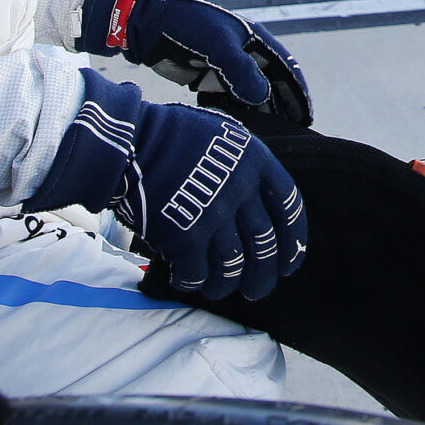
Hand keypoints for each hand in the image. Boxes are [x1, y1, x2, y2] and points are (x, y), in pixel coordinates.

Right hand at [28, 70, 305, 301]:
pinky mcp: (185, 237)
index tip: (289, 262)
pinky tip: (187, 282)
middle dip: (263, 275)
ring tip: (219, 290)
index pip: (289, 209)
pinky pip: (197, 273)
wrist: (130, 141)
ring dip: (227, 284)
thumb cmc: (172, 134)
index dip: (293, 241)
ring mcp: (214, 215)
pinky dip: (193, 283)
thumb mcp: (222, 133)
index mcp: (256, 162)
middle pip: (264, 244)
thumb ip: (244, 162)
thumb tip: (256, 191)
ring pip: (233, 265)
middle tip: (258, 290)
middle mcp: (242, 190)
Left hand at [82, 0, 311, 122]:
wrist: (148, 22)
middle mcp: (244, 54)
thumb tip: (263, 97)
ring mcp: (225, 67)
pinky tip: (236, 129)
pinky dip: (235, 113)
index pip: (285, 70)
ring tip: (267, 138)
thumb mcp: (218, 45)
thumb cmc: (186, 25)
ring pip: (249, 95)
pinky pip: (227, 99)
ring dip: (258, 113)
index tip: (306, 118)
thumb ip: (242, 71)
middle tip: (289, 135)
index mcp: (254, 41)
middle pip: (270, 85)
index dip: (297, 94)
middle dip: (281, 108)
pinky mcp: (206, 77)